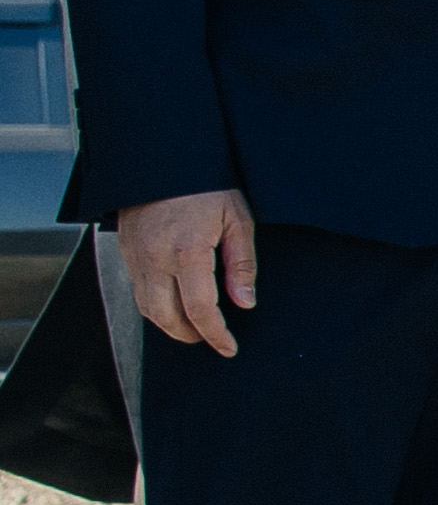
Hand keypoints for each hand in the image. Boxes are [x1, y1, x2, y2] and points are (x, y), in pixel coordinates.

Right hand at [119, 188, 255, 357]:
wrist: (160, 156)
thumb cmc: (205, 183)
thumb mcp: (237, 219)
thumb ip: (242, 264)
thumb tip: (246, 303)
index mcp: (186, 252)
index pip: (200, 309)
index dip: (216, 334)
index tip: (229, 348)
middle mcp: (154, 259)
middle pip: (166, 317)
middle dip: (191, 335)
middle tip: (213, 338)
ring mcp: (134, 256)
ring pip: (146, 308)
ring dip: (170, 324)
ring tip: (196, 326)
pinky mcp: (125, 250)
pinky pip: (137, 289)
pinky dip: (155, 305)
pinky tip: (175, 303)